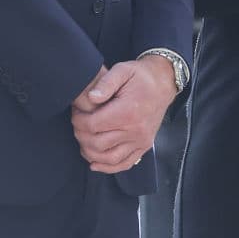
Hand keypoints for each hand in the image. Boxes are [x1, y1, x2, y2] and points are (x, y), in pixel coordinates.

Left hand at [70, 57, 175, 172]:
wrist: (163, 83)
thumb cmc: (140, 76)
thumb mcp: (123, 70)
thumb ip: (106, 83)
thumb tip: (90, 97)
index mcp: (127, 112)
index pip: (93, 125)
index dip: (78, 121)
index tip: (76, 113)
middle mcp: (135, 130)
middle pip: (98, 144)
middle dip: (81, 135)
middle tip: (77, 124)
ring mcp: (140, 141)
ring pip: (109, 158)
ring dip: (91, 153)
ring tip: (83, 141)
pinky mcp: (144, 146)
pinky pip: (124, 164)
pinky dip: (108, 167)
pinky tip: (95, 163)